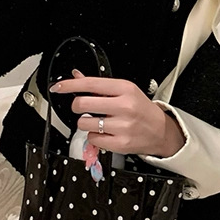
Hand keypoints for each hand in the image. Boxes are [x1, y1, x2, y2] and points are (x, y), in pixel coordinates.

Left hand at [52, 71, 184, 157]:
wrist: (161, 131)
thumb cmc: (141, 109)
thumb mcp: (124, 91)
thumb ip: (99, 85)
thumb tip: (77, 75)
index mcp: (125, 89)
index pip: (91, 84)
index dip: (70, 85)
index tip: (58, 87)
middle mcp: (124, 106)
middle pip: (82, 104)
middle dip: (76, 106)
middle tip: (81, 108)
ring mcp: (123, 126)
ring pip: (84, 123)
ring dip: (85, 123)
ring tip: (98, 122)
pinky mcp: (120, 143)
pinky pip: (93, 139)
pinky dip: (94, 137)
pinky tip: (105, 133)